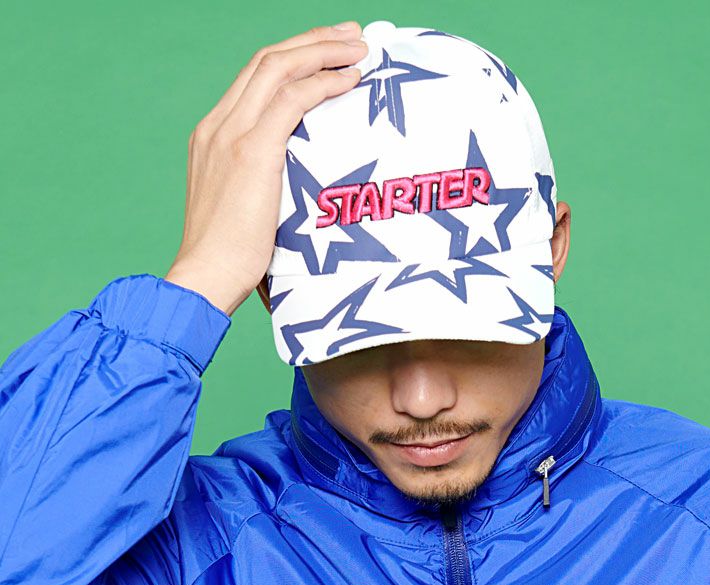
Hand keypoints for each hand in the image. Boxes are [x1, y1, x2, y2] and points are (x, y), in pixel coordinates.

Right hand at [165, 22, 367, 315]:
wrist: (204, 279)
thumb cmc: (228, 259)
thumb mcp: (242, 210)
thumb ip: (262, 185)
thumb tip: (297, 191)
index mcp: (212, 136)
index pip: (254, 80)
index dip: (293, 58)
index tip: (327, 53)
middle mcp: (217, 126)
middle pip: (266, 60)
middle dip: (312, 41)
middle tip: (350, 35)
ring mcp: (230, 135)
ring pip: (278, 68)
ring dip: (322, 51)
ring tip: (359, 47)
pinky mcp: (251, 153)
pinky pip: (292, 100)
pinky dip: (324, 83)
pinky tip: (350, 80)